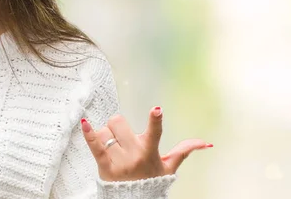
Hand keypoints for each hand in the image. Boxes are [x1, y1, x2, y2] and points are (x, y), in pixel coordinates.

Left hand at [81, 107, 211, 181]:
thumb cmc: (150, 180)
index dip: (155, 121)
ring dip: (106, 136)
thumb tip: (205, 143)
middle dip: (118, 127)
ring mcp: (118, 160)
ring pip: (105, 131)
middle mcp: (134, 155)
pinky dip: (88, 133)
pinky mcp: (104, 164)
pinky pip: (94, 145)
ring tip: (113, 148)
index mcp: (149, 152)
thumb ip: (184, 151)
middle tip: (122, 139)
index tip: (156, 110)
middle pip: (118, 122)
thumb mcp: (168, 167)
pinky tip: (84, 123)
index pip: (154, 133)